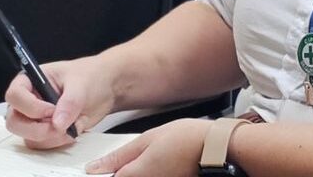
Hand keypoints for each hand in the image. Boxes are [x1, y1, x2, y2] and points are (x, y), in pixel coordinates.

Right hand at [4, 57, 115, 148]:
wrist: (105, 87)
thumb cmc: (90, 76)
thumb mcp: (81, 83)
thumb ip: (69, 102)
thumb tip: (57, 122)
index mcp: (31, 80)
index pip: (15, 96)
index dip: (30, 107)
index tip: (51, 110)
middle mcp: (29, 100)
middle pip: (15, 122)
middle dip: (37, 129)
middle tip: (59, 125)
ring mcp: (36, 118)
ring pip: (28, 137)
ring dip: (50, 137)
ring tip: (71, 125)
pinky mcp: (47, 131)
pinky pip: (43, 144)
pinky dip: (58, 141)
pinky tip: (73, 129)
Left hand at [85, 119, 210, 175]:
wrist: (216, 148)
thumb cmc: (187, 139)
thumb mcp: (148, 138)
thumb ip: (120, 155)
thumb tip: (96, 167)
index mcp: (136, 174)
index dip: (104, 172)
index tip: (101, 167)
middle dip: (121, 171)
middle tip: (130, 160)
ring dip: (135, 172)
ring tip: (150, 158)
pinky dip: (149, 172)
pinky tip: (158, 163)